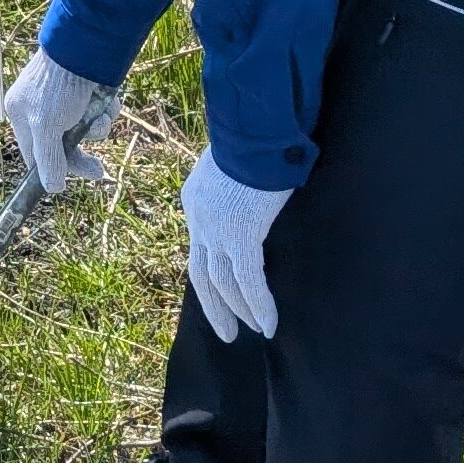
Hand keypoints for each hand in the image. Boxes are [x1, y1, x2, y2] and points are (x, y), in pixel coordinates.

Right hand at [4, 50, 118, 193]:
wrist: (84, 47)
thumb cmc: (58, 87)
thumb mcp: (47, 127)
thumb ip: (49, 160)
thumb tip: (52, 189)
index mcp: (20, 114)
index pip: (34, 155)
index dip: (52, 170)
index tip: (68, 183)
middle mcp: (39, 108)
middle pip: (62, 146)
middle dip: (82, 154)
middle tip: (100, 171)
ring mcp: (64, 100)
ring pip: (84, 130)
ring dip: (96, 127)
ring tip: (100, 116)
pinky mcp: (85, 91)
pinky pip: (96, 113)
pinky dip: (104, 111)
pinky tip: (106, 102)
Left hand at [179, 151, 294, 339]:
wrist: (253, 131)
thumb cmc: (251, 140)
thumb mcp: (233, 165)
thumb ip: (235, 186)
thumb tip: (251, 195)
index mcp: (194, 199)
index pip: (199, 245)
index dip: (211, 270)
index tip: (223, 291)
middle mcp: (198, 219)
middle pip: (201, 273)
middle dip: (214, 305)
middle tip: (227, 331)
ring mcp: (216, 230)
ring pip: (223, 283)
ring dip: (239, 311)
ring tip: (255, 330)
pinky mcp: (239, 236)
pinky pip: (248, 281)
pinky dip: (259, 305)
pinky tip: (269, 325)